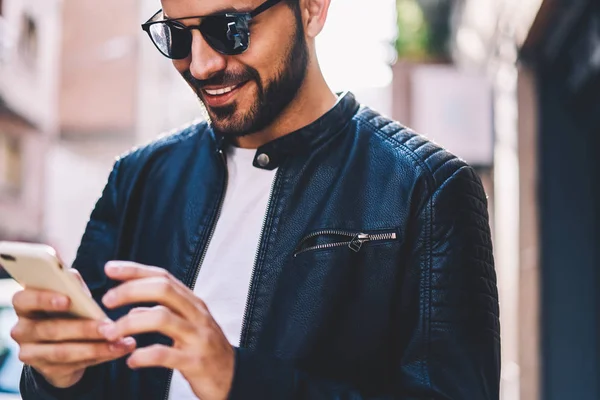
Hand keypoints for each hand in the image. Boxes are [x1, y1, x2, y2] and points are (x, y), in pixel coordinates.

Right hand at [11, 270, 135, 387]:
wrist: (62, 344)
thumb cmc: (67, 310)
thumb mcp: (69, 297)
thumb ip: (71, 287)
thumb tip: (74, 277)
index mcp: (25, 305)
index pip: (23, 299)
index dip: (44, 299)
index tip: (68, 299)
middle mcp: (22, 330)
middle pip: (51, 329)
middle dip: (84, 329)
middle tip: (109, 327)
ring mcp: (32, 353)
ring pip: (64, 352)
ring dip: (96, 347)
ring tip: (120, 341)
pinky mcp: (47, 370)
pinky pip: (75, 365)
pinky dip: (101, 356)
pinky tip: (119, 349)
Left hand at [99, 262, 234, 399]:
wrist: (233, 377)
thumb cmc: (206, 349)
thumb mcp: (189, 324)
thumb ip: (164, 312)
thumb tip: (132, 308)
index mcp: (193, 303)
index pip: (164, 277)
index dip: (136, 271)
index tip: (110, 269)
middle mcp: (197, 314)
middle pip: (163, 290)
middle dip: (131, 291)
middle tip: (107, 300)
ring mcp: (197, 336)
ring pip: (162, 317)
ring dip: (130, 323)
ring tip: (111, 333)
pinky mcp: (195, 361)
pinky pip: (165, 354)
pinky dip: (143, 355)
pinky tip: (131, 360)